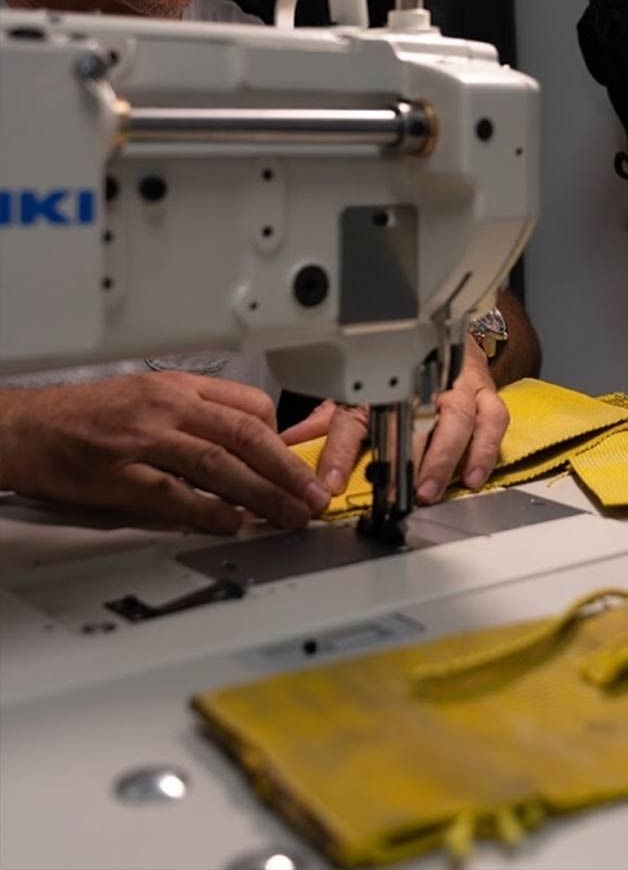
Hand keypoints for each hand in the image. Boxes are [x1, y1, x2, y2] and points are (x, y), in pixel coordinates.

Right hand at [0, 373, 330, 533]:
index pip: (249, 405)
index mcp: (179, 388)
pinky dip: (208, 510)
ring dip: (262, 493)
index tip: (301, 464)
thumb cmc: (87, 416)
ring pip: (219, 463)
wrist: (27, 427)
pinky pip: (174, 493)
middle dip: (287, 469)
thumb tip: (244, 444)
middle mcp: (167, 407)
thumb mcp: (150, 398)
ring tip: (288, 515)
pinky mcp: (120, 474)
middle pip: (245, 435)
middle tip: (313, 496)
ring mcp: (144, 439)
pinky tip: (231, 524)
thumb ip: (197, 417)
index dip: (283, 438)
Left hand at [281, 336, 509, 504]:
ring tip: (430, 489)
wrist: (444, 326)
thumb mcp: (357, 390)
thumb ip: (326, 421)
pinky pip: (493, 419)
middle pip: (416, 413)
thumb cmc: (399, 364)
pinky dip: (485, 449)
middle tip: (396, 490)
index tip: (330, 483)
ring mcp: (458, 384)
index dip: (340, 451)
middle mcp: (422, 378)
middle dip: (406, 455)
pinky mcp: (486, 392)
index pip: (353, 416)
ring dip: (445, 456)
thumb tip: (286, 444)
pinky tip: (471, 476)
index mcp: (381, 379)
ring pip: (459, 417)